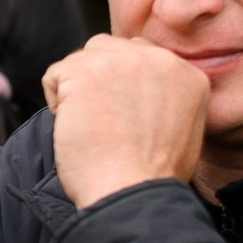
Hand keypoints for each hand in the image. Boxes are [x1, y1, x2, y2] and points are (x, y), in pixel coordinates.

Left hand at [40, 35, 207, 208]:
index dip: (121, 87)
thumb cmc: (151, 177)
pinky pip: (55, 75)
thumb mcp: (183, 132)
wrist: (132, 193)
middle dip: (97, 81)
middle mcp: (158, 58)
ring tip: (91, 128)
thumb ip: (166, 100)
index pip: (141, 58)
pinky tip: (76, 129)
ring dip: (76, 91)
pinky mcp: (85, 71)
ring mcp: (121, 61)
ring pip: (81, 60)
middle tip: (103, 124)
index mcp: (187, 74)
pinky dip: (56, 103)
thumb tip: (137, 92)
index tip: (122, 120)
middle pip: (109, 49)